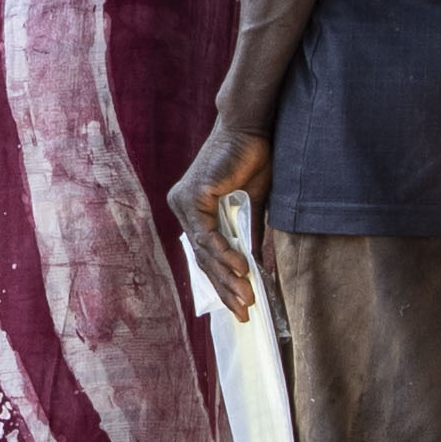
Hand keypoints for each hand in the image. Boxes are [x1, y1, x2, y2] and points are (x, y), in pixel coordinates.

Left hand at [170, 123, 268, 313]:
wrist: (251, 129)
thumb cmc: (253, 161)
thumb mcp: (253, 207)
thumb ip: (250, 236)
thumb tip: (257, 268)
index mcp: (195, 212)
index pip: (206, 256)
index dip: (223, 283)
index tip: (241, 306)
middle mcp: (184, 209)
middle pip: (203, 260)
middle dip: (226, 289)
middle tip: (244, 312)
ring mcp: (184, 204)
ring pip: (205, 252)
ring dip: (228, 277)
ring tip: (246, 297)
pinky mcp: (192, 197)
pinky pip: (207, 235)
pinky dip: (225, 253)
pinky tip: (241, 269)